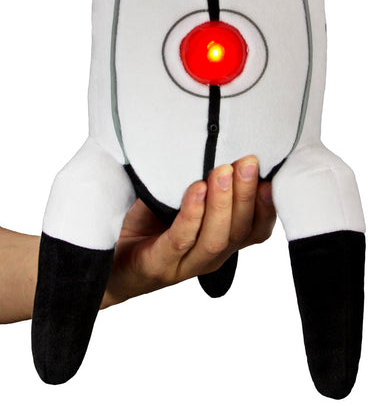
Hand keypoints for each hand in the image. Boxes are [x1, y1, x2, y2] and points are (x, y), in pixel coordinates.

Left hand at [101, 155, 275, 307]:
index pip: (256, 230)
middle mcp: (209, 257)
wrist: (104, 263)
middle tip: (249, 161)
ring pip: (215, 239)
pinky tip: (196, 190)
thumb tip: (215, 139)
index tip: (271, 175)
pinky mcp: (157, 266)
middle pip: (240, 231)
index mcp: (219, 242)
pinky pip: (180, 240)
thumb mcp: (178, 200)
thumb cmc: (145, 226)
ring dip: (223, 203)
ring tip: (224, 171)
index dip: (266, 206)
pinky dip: (192, 214)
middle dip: (247, 194)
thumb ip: (200, 180)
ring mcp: (184, 265)